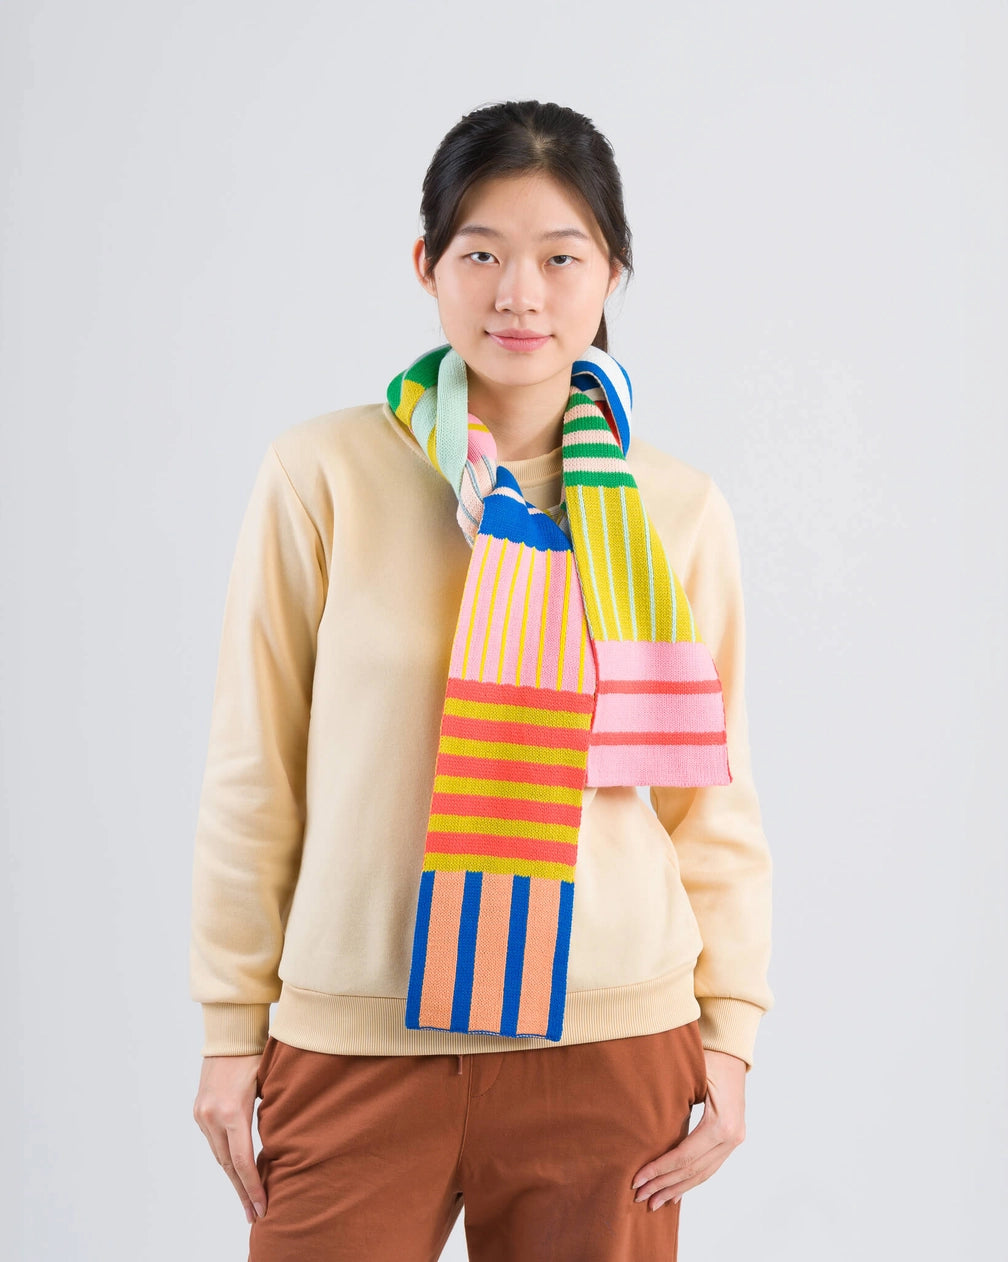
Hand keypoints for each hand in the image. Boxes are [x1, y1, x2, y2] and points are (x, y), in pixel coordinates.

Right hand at [193, 1053, 267, 1224]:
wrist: (230, 1031)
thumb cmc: (258, 1054)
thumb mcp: (270, 1083)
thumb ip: (272, 1114)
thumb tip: (282, 1146)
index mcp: (231, 1111)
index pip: (242, 1161)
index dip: (253, 1187)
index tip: (262, 1207)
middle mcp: (212, 1116)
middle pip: (227, 1165)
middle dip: (243, 1191)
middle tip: (256, 1214)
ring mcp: (202, 1114)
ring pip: (219, 1155)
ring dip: (233, 1176)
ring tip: (248, 1197)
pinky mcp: (198, 1110)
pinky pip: (213, 1141)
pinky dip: (226, 1156)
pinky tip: (237, 1169)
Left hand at [630, 1048, 746, 1210]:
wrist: (732, 1050)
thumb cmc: (709, 1057)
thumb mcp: (692, 1075)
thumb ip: (673, 1100)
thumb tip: (644, 1124)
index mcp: (722, 1125)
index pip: (685, 1156)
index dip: (660, 1170)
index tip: (638, 1180)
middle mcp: (732, 1138)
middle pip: (693, 1170)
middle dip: (665, 1185)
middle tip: (640, 1198)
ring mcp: (734, 1141)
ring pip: (703, 1174)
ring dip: (677, 1189)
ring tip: (654, 1202)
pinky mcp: (731, 1139)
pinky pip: (709, 1166)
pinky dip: (691, 1180)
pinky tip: (675, 1193)